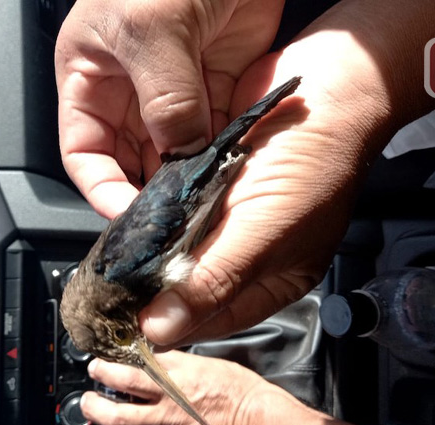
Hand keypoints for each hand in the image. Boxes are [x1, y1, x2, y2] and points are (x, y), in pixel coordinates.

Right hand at [56, 0, 286, 218]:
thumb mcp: (150, 28)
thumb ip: (164, 99)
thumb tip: (180, 155)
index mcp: (90, 75)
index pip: (85, 150)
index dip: (102, 188)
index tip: (129, 217)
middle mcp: (130, 89)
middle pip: (133, 159)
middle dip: (150, 189)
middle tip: (174, 218)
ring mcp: (175, 89)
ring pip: (176, 151)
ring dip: (190, 177)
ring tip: (204, 201)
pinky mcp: (216, 84)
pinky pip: (215, 132)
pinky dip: (222, 155)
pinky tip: (229, 173)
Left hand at [57, 0, 399, 346]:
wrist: (327, 82)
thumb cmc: (311, 162)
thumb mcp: (263, 231)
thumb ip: (211, 281)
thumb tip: (159, 331)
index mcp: (270, 281)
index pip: (210, 320)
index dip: (168, 324)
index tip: (121, 322)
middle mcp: (246, 254)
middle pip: (188, 286)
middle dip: (151, 289)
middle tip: (107, 290)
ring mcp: (227, 219)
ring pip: (175, 249)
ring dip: (145, 252)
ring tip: (110, 259)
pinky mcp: (210, 187)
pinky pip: (173, 212)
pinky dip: (151, 216)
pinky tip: (126, 218)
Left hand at [81, 351, 434, 424]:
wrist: (260, 423)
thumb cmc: (241, 389)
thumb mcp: (207, 361)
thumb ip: (178, 362)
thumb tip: (161, 358)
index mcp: (173, 374)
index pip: (129, 368)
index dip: (109, 364)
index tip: (99, 360)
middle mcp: (164, 402)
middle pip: (116, 401)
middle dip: (96, 394)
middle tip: (89, 388)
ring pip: (124, 424)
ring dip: (106, 415)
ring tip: (95, 408)